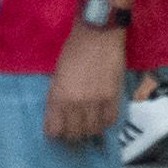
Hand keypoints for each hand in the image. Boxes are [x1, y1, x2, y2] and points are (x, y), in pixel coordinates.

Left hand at [46, 22, 130, 142]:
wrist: (98, 32)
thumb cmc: (73, 49)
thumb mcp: (57, 74)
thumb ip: (58, 96)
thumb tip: (60, 115)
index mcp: (58, 96)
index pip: (54, 130)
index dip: (55, 132)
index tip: (57, 129)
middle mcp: (76, 103)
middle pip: (74, 134)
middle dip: (71, 134)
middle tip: (73, 128)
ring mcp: (96, 101)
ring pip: (92, 131)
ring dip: (89, 130)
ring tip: (88, 123)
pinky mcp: (113, 96)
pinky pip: (110, 121)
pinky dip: (105, 122)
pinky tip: (102, 117)